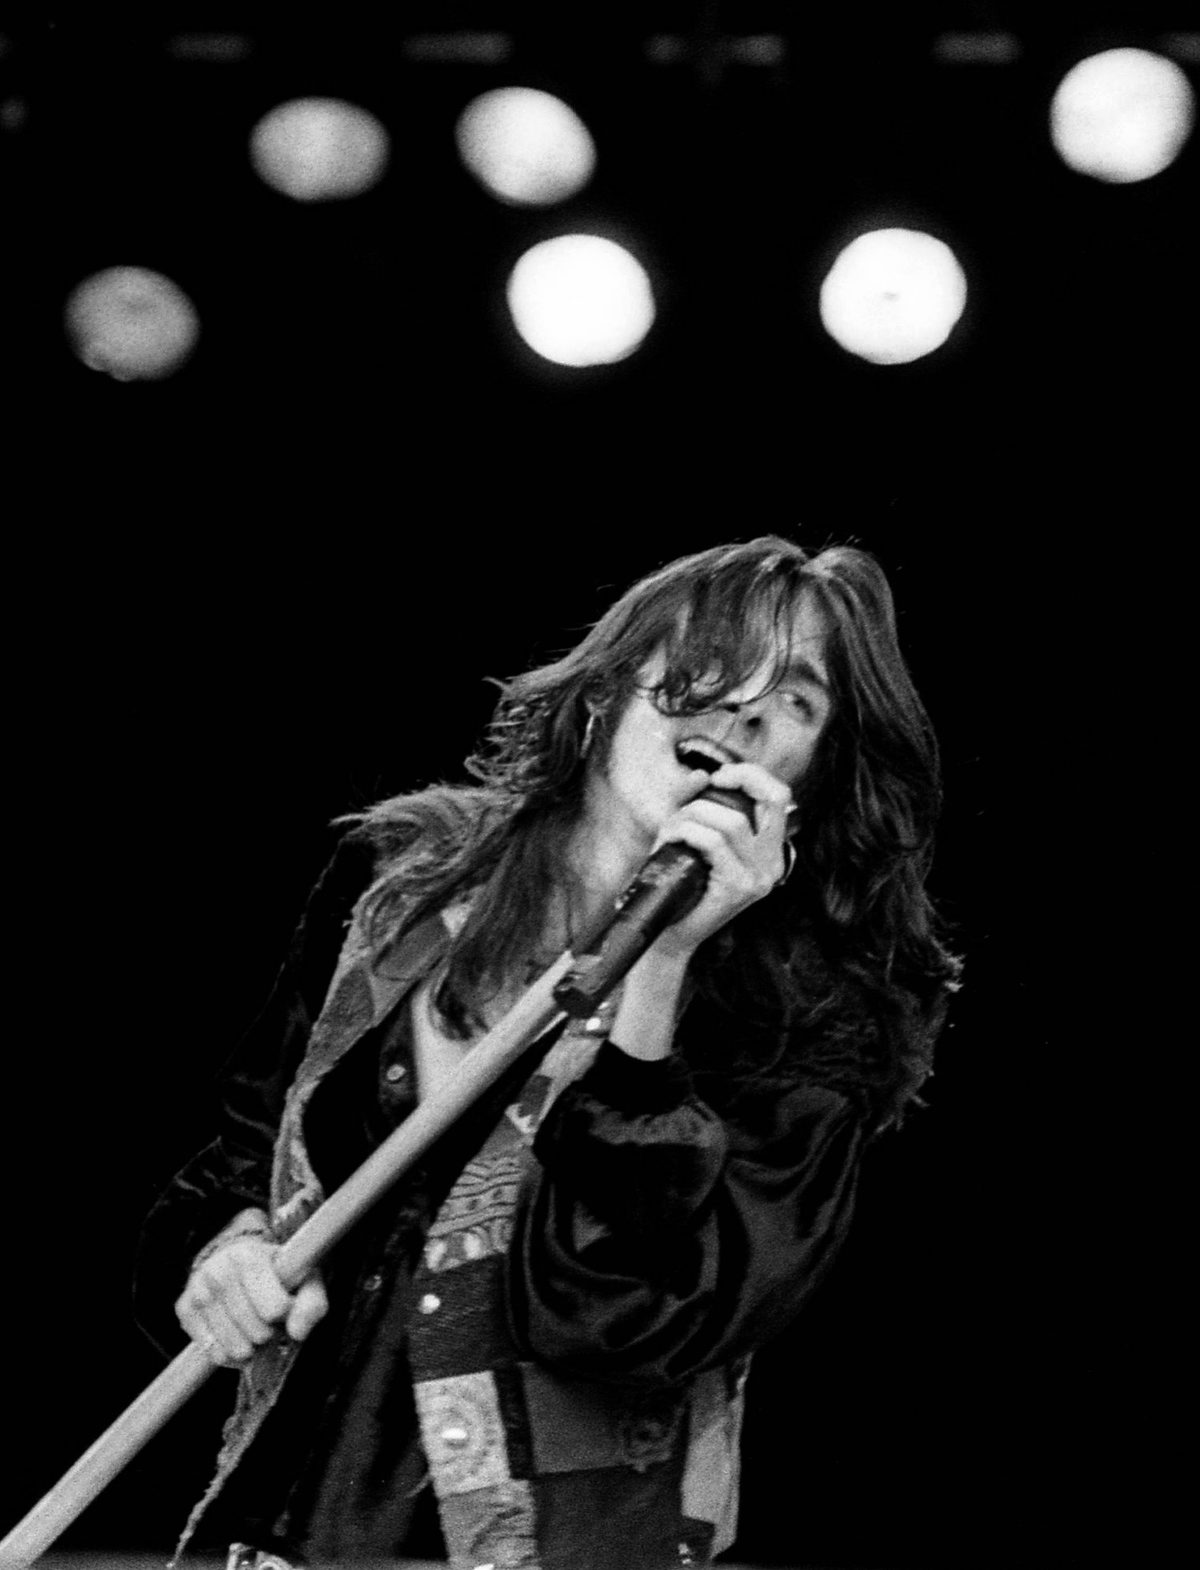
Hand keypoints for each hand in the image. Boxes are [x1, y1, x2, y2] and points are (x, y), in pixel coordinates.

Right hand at [175, 1236, 327, 1365]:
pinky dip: (227, 1354)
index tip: (284, 1306)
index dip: (284, 1315)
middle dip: (268, 1335)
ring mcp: (198, 1289)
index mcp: (249, 1256)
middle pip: (254, 1330)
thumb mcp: (304, 1279)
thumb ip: (312, 1304)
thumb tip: (298, 1333)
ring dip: (249, 1349)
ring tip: (254, 1332)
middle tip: (269, 1323)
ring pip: (230, 1346)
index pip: (275, 1308)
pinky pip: (210, 1351)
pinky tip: (235, 1337)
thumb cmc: (277, 1273)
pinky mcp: (184, 1308)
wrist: (239, 1258)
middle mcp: (218, 1269)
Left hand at [647, 760, 794, 960]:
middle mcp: (773, 863)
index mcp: (770, 850)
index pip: (780, 797)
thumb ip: (696, 803)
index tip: (720, 776)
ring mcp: (760, 877)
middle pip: (774, 798)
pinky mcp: (739, 886)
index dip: (752, 776)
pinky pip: (713, 842)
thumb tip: (700, 775)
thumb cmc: (682, 883)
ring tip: (673, 827)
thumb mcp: (693, 837)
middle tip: (710, 784)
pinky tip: (671, 838)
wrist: (672, 934)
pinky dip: (687, 831)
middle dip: (740, 778)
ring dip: (694, 814)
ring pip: (732, 821)